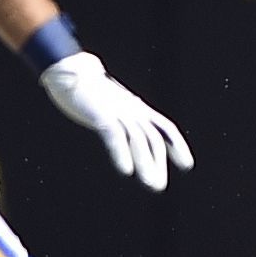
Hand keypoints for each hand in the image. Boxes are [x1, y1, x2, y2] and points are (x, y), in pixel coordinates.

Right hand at [40, 52, 194, 191]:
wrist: (69, 70)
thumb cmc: (88, 90)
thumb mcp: (112, 104)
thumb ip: (121, 118)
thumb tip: (126, 133)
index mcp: (136, 107)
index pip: (164, 127)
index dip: (177, 145)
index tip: (186, 164)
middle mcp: (132, 109)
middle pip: (153, 137)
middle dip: (158, 162)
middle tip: (159, 186)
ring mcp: (118, 111)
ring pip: (138, 140)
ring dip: (146, 163)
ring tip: (152, 184)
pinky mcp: (101, 114)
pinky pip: (115, 136)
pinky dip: (121, 153)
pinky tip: (126, 171)